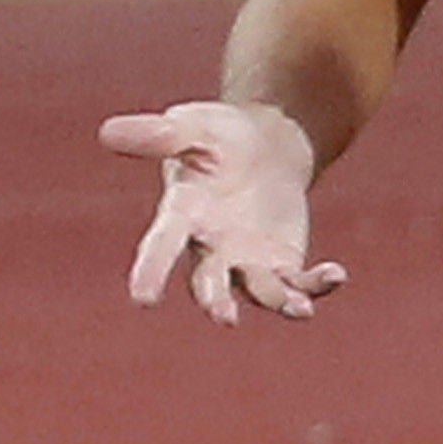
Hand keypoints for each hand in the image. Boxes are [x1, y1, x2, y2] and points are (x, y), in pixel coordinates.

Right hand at [101, 100, 343, 320]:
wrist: (264, 147)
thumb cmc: (219, 136)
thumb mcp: (192, 127)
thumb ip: (158, 134)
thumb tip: (106, 132)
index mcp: (182, 215)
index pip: (162, 246)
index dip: (151, 271)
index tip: (143, 299)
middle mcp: (210, 249)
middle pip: (209, 283)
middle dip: (216, 300)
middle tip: (224, 316)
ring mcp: (247, 263)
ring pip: (259, 292)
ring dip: (278, 301)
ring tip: (298, 309)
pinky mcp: (282, 264)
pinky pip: (298, 284)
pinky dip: (316, 286)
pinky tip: (336, 276)